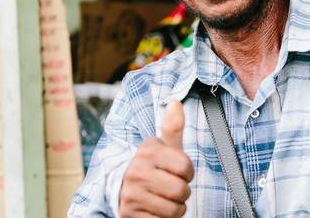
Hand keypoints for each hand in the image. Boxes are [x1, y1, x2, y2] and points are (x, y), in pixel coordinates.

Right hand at [119, 101, 193, 217]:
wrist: (121, 190)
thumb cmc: (151, 167)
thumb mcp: (162, 147)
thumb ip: (172, 128)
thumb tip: (176, 103)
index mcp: (147, 152)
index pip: (186, 167)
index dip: (187, 172)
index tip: (178, 171)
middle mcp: (136, 172)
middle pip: (181, 190)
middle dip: (182, 191)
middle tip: (172, 187)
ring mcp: (132, 195)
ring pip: (175, 209)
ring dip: (175, 207)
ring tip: (164, 198)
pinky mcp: (131, 216)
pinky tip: (157, 209)